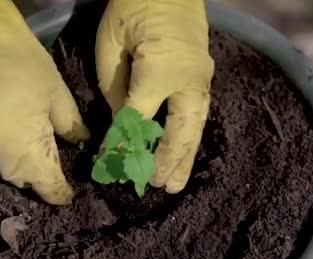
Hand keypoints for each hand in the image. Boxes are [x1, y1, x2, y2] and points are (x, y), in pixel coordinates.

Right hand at [0, 0, 89, 204]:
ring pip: (5, 165)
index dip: (61, 193)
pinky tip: (11, 129)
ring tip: (36, 146)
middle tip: (58, 166)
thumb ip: (71, 125)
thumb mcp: (57, 93)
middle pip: (25, 179)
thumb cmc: (21, 65)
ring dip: (21, 161)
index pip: (48, 187)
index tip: (70, 195)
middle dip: (41, 177)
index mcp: (27, 154)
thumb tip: (82, 142)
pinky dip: (2, 145)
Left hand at [96, 0, 214, 193]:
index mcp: (160, 72)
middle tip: (160, 186)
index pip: (137, 119)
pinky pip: (197, 115)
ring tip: (177, 182)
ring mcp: (200, 80)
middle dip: (168, 161)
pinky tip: (183, 152)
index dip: (122, 144)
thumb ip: (115, 87)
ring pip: (194, 127)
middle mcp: (186, 82)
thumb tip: (119, 120)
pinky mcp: (204, 78)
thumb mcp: (111, 44)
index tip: (109, 165)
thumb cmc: (132, 8)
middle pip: (179, 132)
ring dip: (185, 156)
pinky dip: (189, 137)